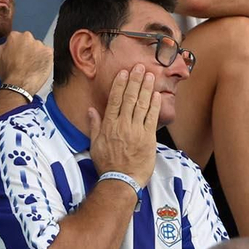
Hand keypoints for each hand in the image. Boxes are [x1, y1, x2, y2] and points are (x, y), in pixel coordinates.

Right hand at [0, 30, 52, 92]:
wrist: (19, 85)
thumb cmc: (9, 74)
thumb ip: (3, 47)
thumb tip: (7, 45)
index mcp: (14, 36)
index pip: (18, 38)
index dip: (18, 48)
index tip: (19, 54)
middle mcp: (27, 37)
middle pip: (30, 41)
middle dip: (28, 50)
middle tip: (26, 61)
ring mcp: (39, 45)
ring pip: (39, 48)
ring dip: (37, 55)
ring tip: (32, 66)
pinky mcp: (49, 52)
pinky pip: (48, 54)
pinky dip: (45, 60)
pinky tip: (39, 67)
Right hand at [88, 69, 159, 183]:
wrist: (121, 180)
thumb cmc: (107, 164)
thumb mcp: (95, 144)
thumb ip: (95, 125)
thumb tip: (91, 110)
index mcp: (109, 125)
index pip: (115, 99)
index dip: (120, 84)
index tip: (124, 73)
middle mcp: (122, 125)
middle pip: (130, 98)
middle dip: (135, 81)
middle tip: (140, 67)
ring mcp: (136, 130)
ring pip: (141, 105)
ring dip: (146, 88)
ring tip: (150, 75)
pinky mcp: (148, 138)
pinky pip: (152, 118)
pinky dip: (154, 105)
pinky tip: (157, 94)